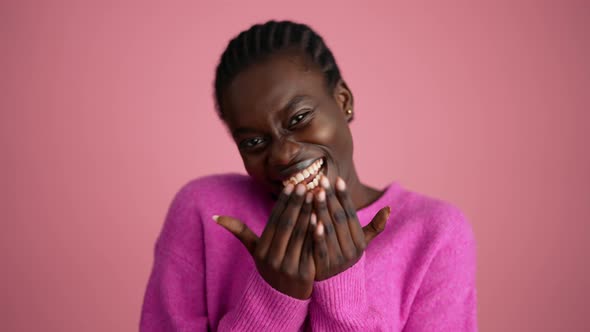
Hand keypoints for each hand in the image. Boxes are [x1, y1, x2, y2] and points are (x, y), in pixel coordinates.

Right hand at [214, 183, 315, 299]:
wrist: (280, 303)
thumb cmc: (269, 268)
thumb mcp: (254, 251)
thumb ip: (239, 232)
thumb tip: (215, 217)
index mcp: (262, 250)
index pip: (274, 221)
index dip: (283, 202)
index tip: (291, 185)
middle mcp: (273, 258)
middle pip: (286, 225)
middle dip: (296, 204)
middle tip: (305, 185)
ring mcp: (289, 267)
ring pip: (299, 235)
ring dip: (308, 213)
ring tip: (316, 196)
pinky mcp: (305, 274)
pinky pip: (311, 249)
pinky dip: (316, 233)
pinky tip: (322, 218)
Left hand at [312, 175, 390, 280]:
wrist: (335, 287)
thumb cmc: (345, 255)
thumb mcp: (360, 242)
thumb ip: (374, 226)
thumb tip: (389, 208)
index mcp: (359, 241)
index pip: (351, 214)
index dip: (344, 197)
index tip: (337, 179)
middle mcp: (351, 250)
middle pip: (340, 219)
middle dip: (331, 198)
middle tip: (322, 180)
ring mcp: (338, 259)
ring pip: (330, 230)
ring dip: (322, 210)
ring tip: (315, 193)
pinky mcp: (323, 268)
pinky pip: (320, 247)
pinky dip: (317, 233)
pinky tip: (310, 218)